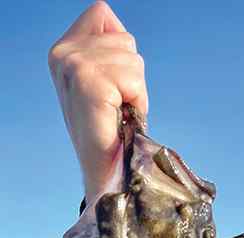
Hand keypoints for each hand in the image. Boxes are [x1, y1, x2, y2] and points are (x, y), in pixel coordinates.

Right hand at [48, 1, 147, 202]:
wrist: (106, 172)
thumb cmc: (111, 131)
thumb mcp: (105, 81)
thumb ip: (106, 51)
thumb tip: (124, 38)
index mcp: (62, 49)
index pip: (102, 13)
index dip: (121, 51)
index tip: (112, 87)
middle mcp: (62, 53)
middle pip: (125, 39)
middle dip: (132, 76)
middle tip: (117, 107)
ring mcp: (73, 65)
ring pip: (132, 58)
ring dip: (135, 90)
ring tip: (118, 113)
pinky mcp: (89, 81)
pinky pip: (134, 78)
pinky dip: (137, 100)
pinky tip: (119, 117)